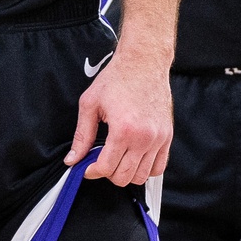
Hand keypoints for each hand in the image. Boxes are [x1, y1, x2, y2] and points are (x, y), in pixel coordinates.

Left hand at [66, 50, 171, 184]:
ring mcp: (158, 138)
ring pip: (142, 176)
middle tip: (100, 162)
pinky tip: (134, 159)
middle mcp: (144, 138)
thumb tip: (73, 159)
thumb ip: (82, 136)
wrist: (143, 63)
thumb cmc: (117, 79)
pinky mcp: (167, 136)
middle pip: (124, 177)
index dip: (92, 171)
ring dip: (126, 173)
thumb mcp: (90, 104)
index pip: (106, 168)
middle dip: (108, 174)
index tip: (87, 167)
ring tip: (116, 159)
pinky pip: (159, 167)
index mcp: (123, 130)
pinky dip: (146, 169)